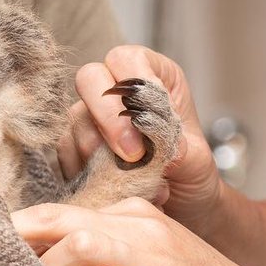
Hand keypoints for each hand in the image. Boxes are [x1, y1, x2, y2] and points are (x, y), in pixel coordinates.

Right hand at [64, 45, 222, 235]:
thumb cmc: (191, 174)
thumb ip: (182, 150)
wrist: (179, 206)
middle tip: (132, 155)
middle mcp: (116, 89)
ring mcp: (91, 116)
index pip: (128, 59)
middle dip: (109, 118)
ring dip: (101, 155)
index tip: (151, 120)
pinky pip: (66, 152)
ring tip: (137, 183)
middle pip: (90, 79)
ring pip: (76, 120)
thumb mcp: (198, 162)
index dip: (134, 84)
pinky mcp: (74, 146)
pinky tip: (115, 190)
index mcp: (153, 74)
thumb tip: (166, 147)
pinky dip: (88, 173)